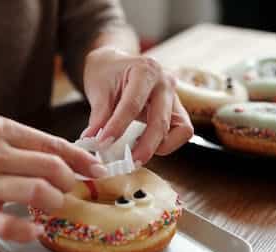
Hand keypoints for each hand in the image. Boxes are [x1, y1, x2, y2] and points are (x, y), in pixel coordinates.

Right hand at [0, 115, 106, 241]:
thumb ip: (22, 144)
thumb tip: (65, 157)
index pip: (51, 143)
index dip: (81, 159)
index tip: (97, 169)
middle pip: (50, 167)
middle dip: (71, 182)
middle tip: (72, 191)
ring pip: (36, 192)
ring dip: (56, 203)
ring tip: (56, 208)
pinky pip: (8, 224)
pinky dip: (29, 229)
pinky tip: (37, 230)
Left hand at [82, 47, 192, 163]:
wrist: (115, 64)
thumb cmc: (107, 74)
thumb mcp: (98, 90)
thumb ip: (98, 117)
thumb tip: (93, 143)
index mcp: (145, 70)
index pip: (132, 105)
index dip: (117, 127)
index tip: (102, 144)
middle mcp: (165, 82)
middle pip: (161, 121)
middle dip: (146, 146)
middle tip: (129, 163)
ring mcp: (175, 97)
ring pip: (180, 129)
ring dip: (160, 146)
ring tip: (137, 156)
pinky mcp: (177, 110)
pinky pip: (182, 132)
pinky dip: (167, 143)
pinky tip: (146, 146)